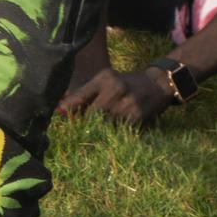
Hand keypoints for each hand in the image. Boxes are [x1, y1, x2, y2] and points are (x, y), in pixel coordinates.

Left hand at [56, 63, 176, 127]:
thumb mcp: (105, 81)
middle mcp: (115, 89)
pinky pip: (119, 131)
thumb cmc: (125, 84)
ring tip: (91, 137)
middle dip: (83, 123)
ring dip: (97, 132)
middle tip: (75, 132)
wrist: (157, 84)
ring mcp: (127, 104)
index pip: (82, 94)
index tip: (59, 115)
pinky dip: (112, 135)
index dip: (69, 107)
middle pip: (92, 113)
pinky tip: (109, 137)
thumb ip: (85, 93)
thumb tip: (61, 109)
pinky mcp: (137, 117)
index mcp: (104, 78)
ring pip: (104, 125)